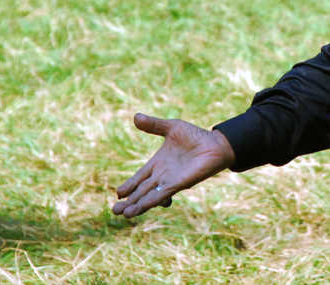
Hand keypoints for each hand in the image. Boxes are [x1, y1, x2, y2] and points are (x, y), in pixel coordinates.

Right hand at [112, 113, 235, 218]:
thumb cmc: (195, 136)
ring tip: (123, 214)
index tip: (118, 194)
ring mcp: (169, 181)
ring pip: (149, 196)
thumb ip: (154, 125)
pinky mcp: (179, 184)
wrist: (216, 143)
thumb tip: (135, 116)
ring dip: (136, 205)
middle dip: (128, 201)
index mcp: (158, 163)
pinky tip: (139, 208)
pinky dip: (149, 202)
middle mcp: (162, 175)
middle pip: (141, 190)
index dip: (129, 186)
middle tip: (114, 210)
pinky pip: (161, 195)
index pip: (139, 177)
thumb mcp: (172, 127)